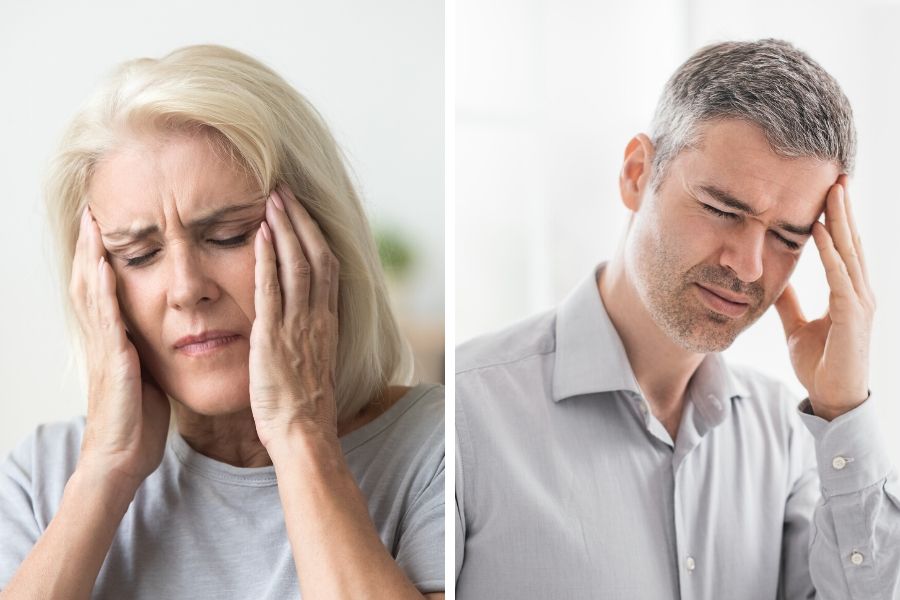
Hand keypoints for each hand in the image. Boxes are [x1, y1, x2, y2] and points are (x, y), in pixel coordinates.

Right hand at [70, 206, 169, 487]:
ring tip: (93, 223)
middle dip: (90, 247)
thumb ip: (146, 353)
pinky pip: (106, 319)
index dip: (102, 258)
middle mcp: (103, 340)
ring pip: (91, 293)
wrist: (122, 458)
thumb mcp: (144, 378)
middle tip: (92, 211)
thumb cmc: (136, 422)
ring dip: (90, 256)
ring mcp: (104, 349)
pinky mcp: (113, 361)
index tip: (107, 228)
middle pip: (89, 282)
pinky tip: (104, 265)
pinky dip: (102, 289)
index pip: (104, 291)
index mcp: (114, 342)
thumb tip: (161, 336)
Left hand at [249, 184, 339, 448]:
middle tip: (284, 191)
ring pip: (298, 264)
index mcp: (327, 321)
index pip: (327, 266)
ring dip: (285, 229)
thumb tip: (300, 319)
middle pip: (316, 255)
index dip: (314, 235)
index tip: (300, 211)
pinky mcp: (273, 336)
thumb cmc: (303, 404)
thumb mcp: (312, 361)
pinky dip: (266, 259)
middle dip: (300, 220)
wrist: (302, 431)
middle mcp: (317, 317)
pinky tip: (258, 235)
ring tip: (272, 199)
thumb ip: (307, 334)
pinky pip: (271, 289)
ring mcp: (298, 325)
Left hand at [775, 175, 874, 420]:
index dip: (835, 219)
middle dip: (843, 209)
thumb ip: (789, 300)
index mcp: (847, 291)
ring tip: (832, 191)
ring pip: (849, 253)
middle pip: (850, 242)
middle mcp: (859, 292)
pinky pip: (840, 278)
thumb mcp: (796, 324)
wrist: (832, 400)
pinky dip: (830, 253)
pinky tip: (821, 231)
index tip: (826, 191)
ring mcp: (861, 303)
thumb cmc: (820, 363)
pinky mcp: (853, 316)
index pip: (842, 247)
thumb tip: (775, 279)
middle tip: (836, 175)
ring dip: (840, 221)